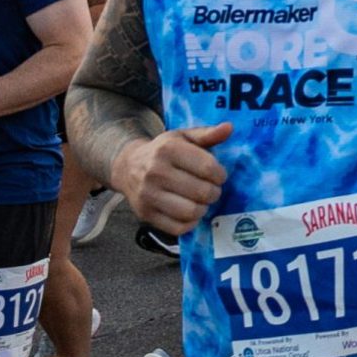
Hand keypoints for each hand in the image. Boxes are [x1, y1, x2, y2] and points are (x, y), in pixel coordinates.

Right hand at [112, 121, 232, 234]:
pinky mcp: (145, 214)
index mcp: (168, 150)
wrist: (128, 167)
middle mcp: (155, 172)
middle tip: (212, 189)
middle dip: (214, 192)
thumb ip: (207, 134)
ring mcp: (148, 195)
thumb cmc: (163, 151)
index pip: (207, 167)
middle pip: (201, 191)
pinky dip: (190, 223)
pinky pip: (178, 228)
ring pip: (190, 211)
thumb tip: (229, 128)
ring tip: (202, 201)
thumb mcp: (183, 137)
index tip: (220, 175)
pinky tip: (191, 212)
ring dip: (203, 208)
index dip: (220, 174)